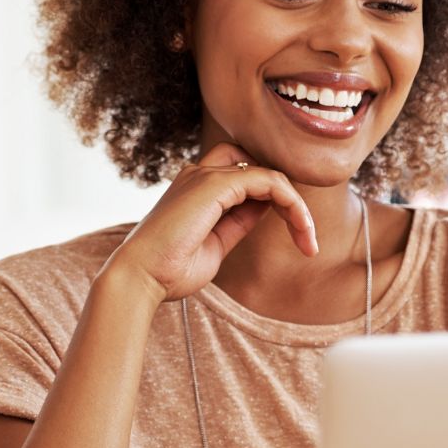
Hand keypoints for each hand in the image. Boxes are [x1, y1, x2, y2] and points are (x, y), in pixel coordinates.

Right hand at [101, 141, 317, 303]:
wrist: (140, 278)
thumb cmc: (171, 270)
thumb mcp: (217, 244)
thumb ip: (239, 222)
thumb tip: (267, 207)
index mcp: (197, 188)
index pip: (250, 179)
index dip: (279, 202)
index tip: (300, 238)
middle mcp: (200, 175)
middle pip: (261, 169)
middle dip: (289, 199)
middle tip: (307, 238)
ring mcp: (205, 176)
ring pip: (269, 175)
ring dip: (296, 206)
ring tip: (308, 240)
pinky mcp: (214, 184)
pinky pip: (268, 180)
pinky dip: (290, 202)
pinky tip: (299, 227)